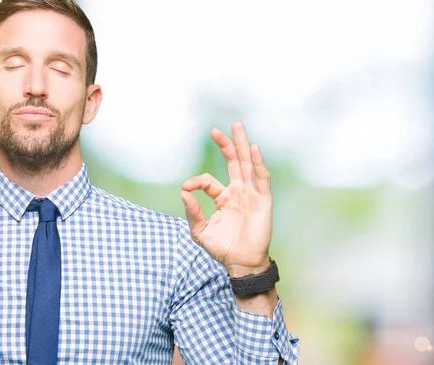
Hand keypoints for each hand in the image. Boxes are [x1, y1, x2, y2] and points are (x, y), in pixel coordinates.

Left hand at [181, 121, 271, 276]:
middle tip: (215, 129)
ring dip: (241, 145)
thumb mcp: (200, 230)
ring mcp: (251, 194)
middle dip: (226, 145)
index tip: (185, 187)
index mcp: (223, 198)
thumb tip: (183, 193)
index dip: (196, 182)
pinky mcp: (262, 200)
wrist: (240, 262)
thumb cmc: (221, 248)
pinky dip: (257, 162)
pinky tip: (252, 148)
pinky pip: (261, 178)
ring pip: (246, 164)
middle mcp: (238, 192)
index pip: (208, 181)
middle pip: (233, 162)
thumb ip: (192, 211)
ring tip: (237, 126)